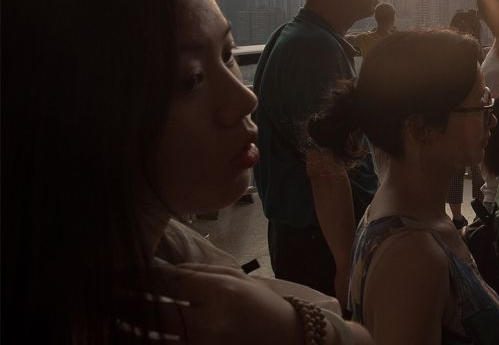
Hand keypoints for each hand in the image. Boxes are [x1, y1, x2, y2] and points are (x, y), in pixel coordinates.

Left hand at [129, 263, 371, 344]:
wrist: (287, 338)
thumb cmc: (261, 304)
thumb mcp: (236, 278)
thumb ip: (199, 272)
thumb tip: (160, 269)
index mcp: (222, 293)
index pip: (169, 283)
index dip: (139, 278)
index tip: (117, 274)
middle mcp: (212, 322)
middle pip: (156, 312)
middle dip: (126, 304)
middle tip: (105, 295)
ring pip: (156, 339)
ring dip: (129, 328)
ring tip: (110, 318)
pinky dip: (147, 343)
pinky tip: (131, 336)